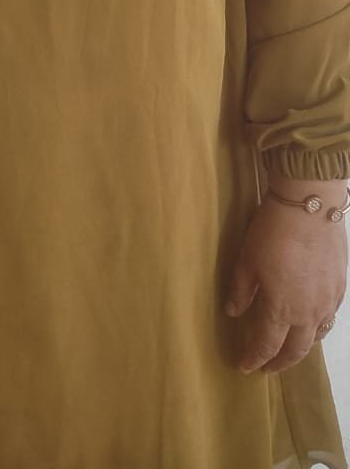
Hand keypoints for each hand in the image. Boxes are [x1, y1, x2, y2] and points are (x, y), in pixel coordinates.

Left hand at [226, 185, 346, 374]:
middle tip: (266, 367)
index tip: (244, 365)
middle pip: (295, 351)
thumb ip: (240, 291)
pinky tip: (311, 322)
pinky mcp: (340, 287)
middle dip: (279, 363)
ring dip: (300, 348)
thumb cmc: (273, 232)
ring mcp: (328, 302)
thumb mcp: (246, 260)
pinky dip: (318, 328)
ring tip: (289, 349)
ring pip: (316, 338)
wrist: (310, 205)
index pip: (266, 345)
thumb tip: (233, 312)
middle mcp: (308, 313)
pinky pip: (330, 318)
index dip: (253, 358)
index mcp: (281, 310)